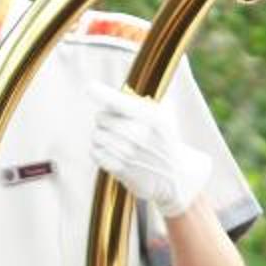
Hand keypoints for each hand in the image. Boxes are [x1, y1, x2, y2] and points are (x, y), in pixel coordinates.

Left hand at [88, 85, 213, 214]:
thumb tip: (115, 92)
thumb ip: (141, 103)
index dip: (100, 92)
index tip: (90, 88)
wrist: (176, 177)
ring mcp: (128, 152)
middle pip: (100, 117)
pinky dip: (100, 152)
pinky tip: (113, 154)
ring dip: (102, 137)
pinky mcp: (120, 168)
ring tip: (116, 141)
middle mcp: (138, 133)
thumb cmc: (165, 142)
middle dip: (105, 120)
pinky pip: (95, 152)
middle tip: (117, 126)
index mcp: (150, 116)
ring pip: (96, 135)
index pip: (117, 100)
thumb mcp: (163, 117)